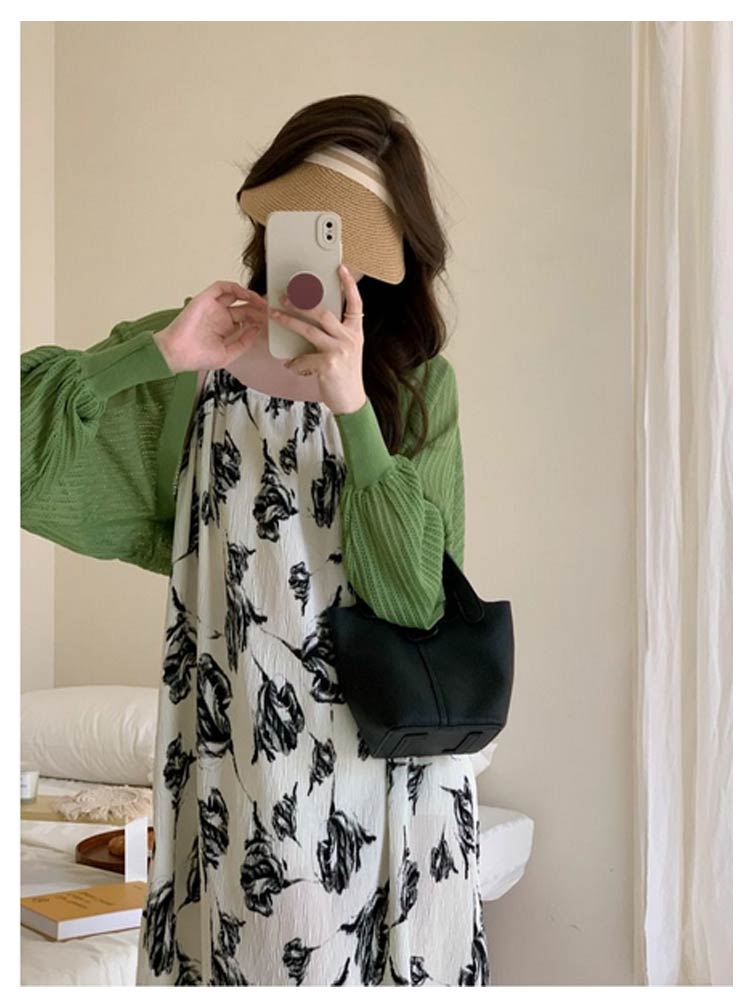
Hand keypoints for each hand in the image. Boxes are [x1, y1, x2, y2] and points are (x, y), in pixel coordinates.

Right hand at [154, 280, 268, 373]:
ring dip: (249, 296)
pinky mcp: (205, 299)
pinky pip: (222, 287)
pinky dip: (235, 288)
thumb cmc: (197, 357)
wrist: (177, 353)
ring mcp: (213, 307)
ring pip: (235, 295)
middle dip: (258, 309)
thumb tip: (256, 331)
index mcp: (224, 330)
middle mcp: (219, 317)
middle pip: (243, 308)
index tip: (270, 323)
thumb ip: (243, 343)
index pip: (246, 320)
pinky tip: (247, 295)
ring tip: (261, 302)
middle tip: (270, 311)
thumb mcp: (227, 354)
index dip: (258, 320)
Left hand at [269, 264, 366, 414]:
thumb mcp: (346, 349)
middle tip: (285, 296)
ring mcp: (339, 351)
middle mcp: (349, 338)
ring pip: (309, 330)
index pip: (355, 303)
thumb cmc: (344, 374)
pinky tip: (291, 365)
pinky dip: (294, 362)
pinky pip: (303, 357)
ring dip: (288, 321)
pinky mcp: (328, 365)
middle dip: (302, 302)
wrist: (351, 400)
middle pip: (323, 312)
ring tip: (275, 315)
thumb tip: (312, 318)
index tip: (341, 268)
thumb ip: (335, 334)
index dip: (349, 284)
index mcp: (355, 331)